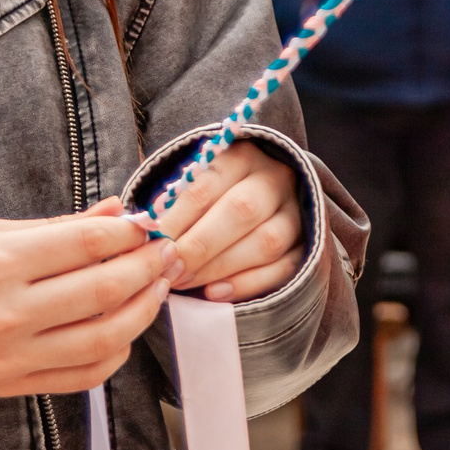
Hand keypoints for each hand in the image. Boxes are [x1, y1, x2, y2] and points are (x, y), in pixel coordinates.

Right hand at [0, 199, 181, 394]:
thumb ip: (57, 227)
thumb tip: (118, 212)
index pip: (87, 243)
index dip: (130, 231)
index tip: (149, 222)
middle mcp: (6, 314)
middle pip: (106, 288)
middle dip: (148, 266)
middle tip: (167, 250)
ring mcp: (10, 357)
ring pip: (107, 336)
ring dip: (145, 308)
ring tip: (158, 285)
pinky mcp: (12, 385)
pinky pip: (85, 374)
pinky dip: (117, 351)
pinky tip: (126, 327)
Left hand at [144, 140, 303, 300]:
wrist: (257, 196)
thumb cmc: (208, 194)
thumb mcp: (189, 183)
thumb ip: (169, 202)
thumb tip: (142, 230)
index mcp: (242, 156)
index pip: (206, 186)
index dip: (176, 218)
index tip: (149, 243)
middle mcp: (276, 180)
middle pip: (240, 212)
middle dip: (198, 246)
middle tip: (167, 269)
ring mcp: (297, 214)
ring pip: (265, 242)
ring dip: (218, 267)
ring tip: (183, 282)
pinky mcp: (307, 246)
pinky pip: (282, 270)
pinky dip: (247, 284)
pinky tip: (215, 293)